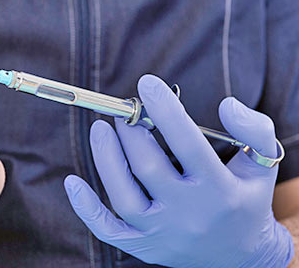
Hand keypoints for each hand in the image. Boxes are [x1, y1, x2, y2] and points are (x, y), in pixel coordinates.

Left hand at [64, 74, 293, 267]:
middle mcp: (189, 213)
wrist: (243, 257)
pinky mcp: (144, 246)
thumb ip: (253, 129)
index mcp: (219, 189)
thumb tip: (226, 104)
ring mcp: (163, 233)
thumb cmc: (246, 198)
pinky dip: (86, 208)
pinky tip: (72, 181)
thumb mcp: (262, 163)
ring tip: (100, 129)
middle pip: (149, 166)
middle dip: (131, 131)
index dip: (165, 110)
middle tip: (124, 110)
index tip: (147, 84)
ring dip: (106, 158)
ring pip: (124, 196)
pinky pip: (108, 230)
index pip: (188, 143)